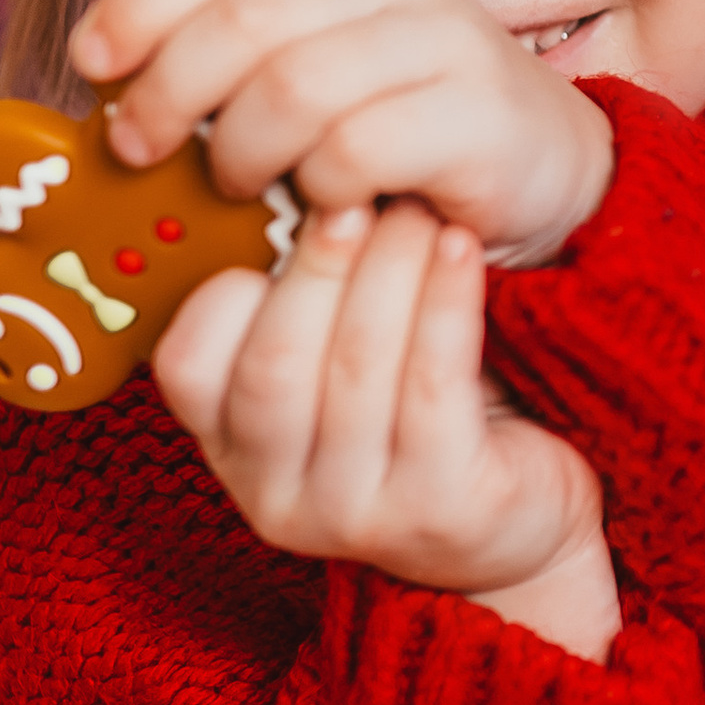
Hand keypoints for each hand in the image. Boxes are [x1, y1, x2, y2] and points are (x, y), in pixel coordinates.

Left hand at [72, 0, 613, 260]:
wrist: (551, 173)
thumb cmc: (406, 137)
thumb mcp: (311, 84)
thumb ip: (231, 75)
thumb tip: (111, 106)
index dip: (134, 11)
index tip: (91, 69)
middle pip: (241, 23)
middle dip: (171, 92)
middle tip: (141, 152)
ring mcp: (439, 42)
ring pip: (293, 86)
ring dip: (242, 151)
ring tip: (240, 190)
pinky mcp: (477, 113)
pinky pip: (359, 149)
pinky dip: (319, 190)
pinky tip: (320, 212)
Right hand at [152, 200, 621, 659]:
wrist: (517, 526)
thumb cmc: (416, 418)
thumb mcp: (335, 370)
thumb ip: (299, 304)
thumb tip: (292, 178)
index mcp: (231, 448)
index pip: (187, 366)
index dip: (227, 285)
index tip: (284, 215)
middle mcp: (276, 496)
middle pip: (274, 364)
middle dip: (318, 266)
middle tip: (357, 191)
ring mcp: (357, 515)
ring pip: (356, 371)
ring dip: (389, 272)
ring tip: (420, 211)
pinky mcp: (440, 511)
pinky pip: (433, 389)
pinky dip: (445, 305)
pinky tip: (463, 249)